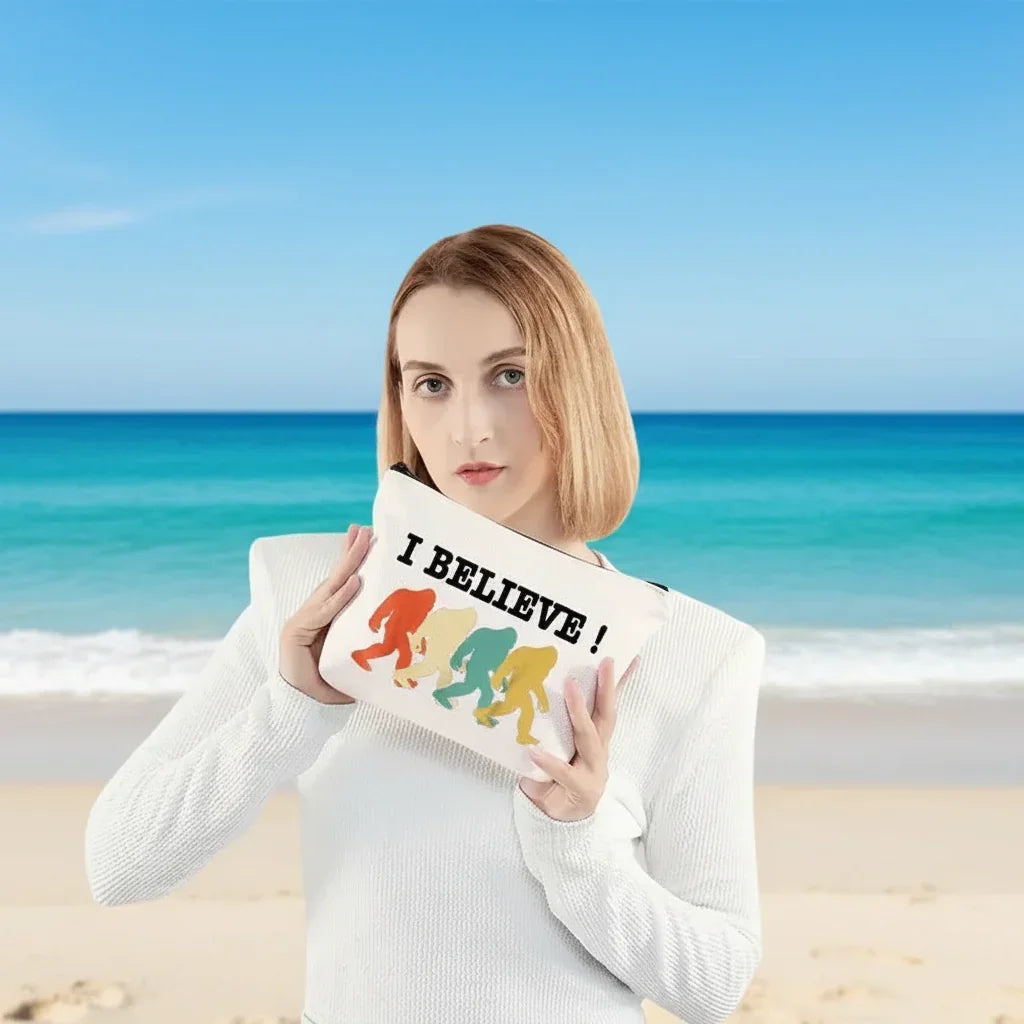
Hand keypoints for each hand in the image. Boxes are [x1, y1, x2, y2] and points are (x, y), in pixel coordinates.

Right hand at [278, 523, 372, 704]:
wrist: (296, 709)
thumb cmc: (326, 687)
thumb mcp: (351, 663)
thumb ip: (366, 650)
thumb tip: (400, 647)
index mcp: (327, 618)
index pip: (341, 584)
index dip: (352, 562)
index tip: (366, 540)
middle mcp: (314, 614)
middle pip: (335, 577)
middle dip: (350, 552)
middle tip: (363, 529)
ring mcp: (303, 620)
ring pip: (329, 587)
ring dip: (347, 564)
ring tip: (360, 542)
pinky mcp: (296, 632)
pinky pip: (323, 612)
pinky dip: (339, 597)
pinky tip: (353, 582)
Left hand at [518, 654, 639, 821]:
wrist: (557, 821)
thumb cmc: (554, 778)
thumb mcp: (556, 746)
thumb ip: (552, 725)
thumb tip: (533, 688)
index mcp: (595, 739)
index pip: (608, 706)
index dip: (618, 683)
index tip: (625, 656)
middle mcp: (599, 751)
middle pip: (606, 715)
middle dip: (607, 687)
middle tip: (605, 662)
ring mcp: (593, 771)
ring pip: (589, 738)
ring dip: (579, 711)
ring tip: (569, 687)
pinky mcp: (581, 790)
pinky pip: (564, 773)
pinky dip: (549, 761)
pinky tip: (534, 752)